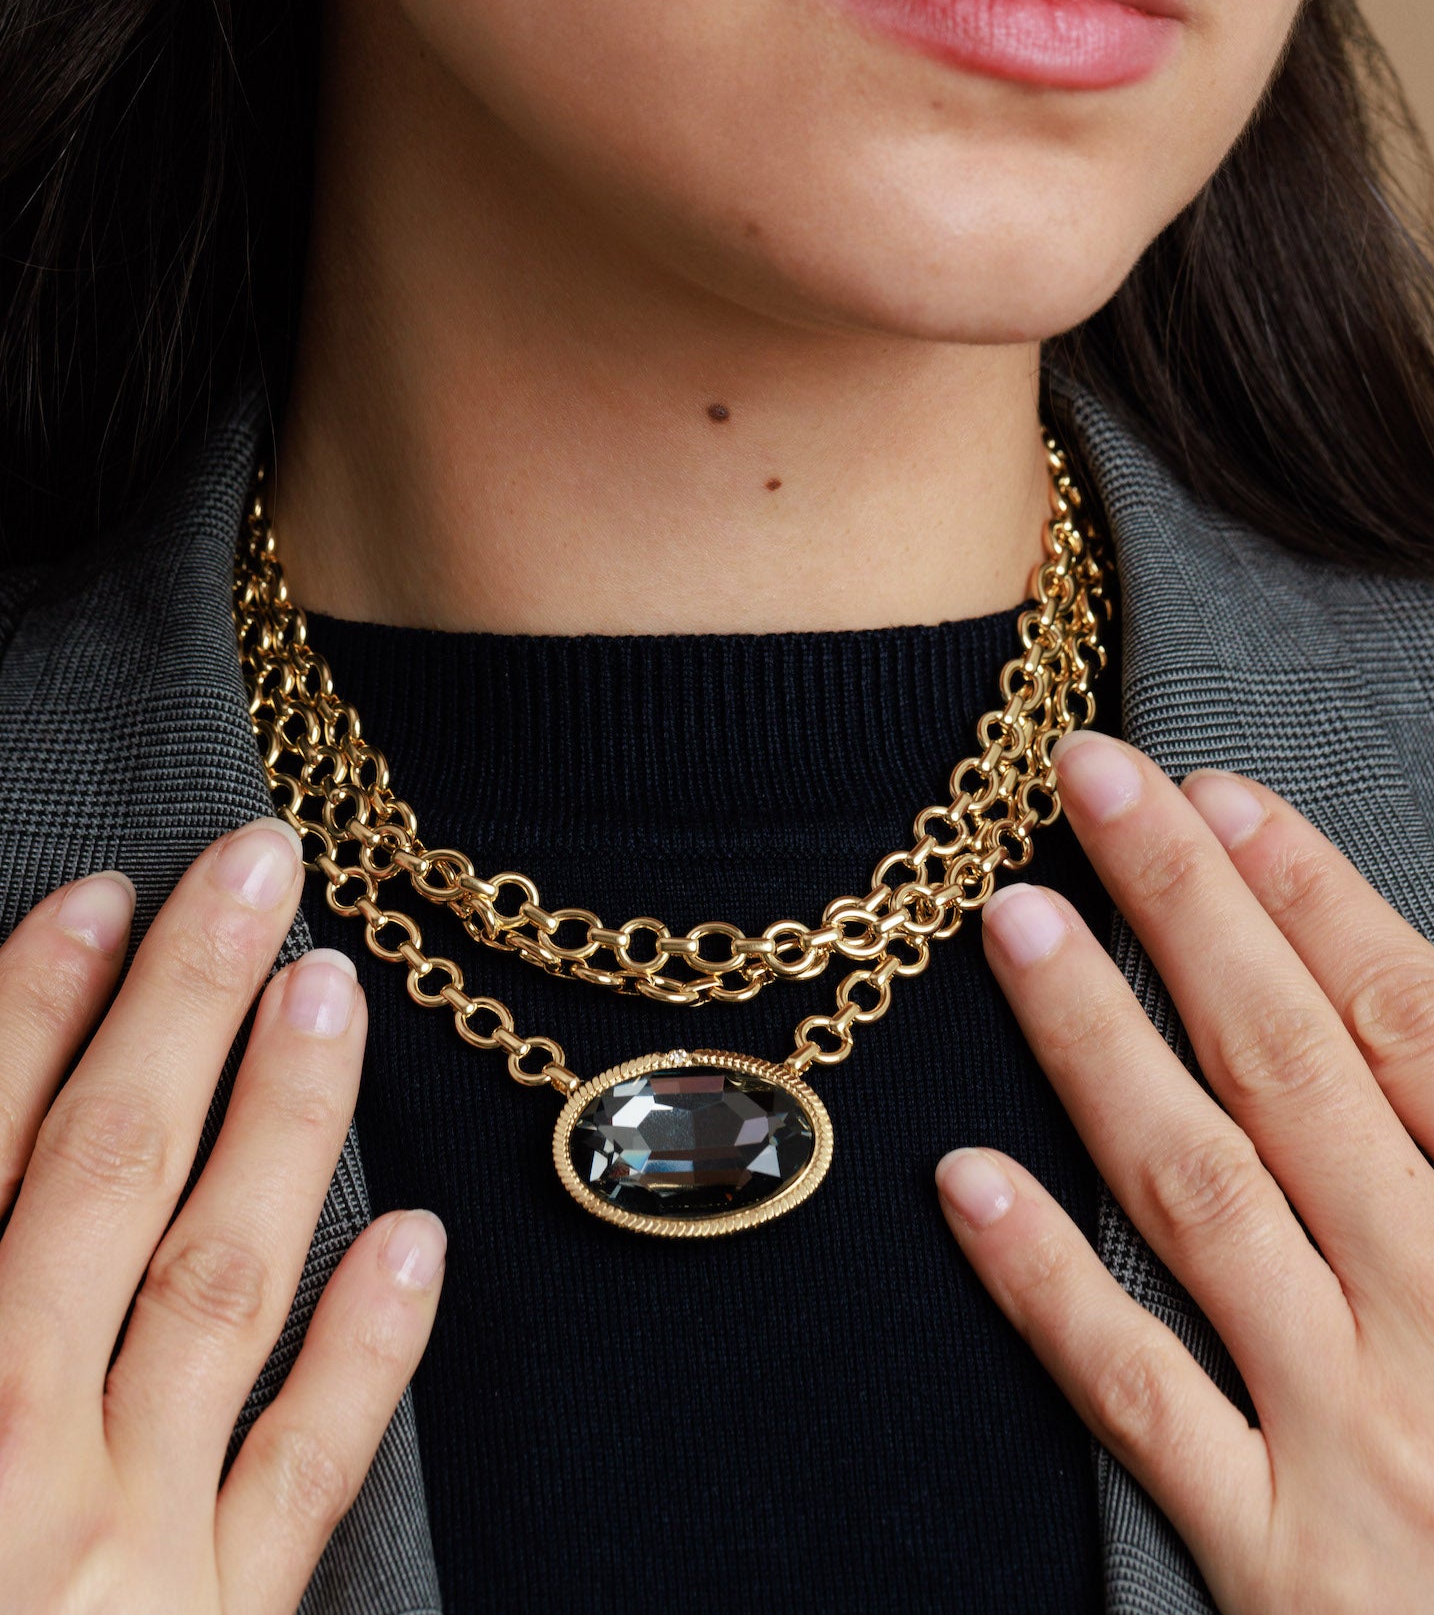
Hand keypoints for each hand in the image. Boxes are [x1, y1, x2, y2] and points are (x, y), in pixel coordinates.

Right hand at [0, 819, 444, 1613]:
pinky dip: (368, 1355)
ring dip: (283, 1127)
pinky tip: (417, 1236)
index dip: (27, 1021)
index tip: (97, 897)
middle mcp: (10, 1468)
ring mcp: (127, 1563)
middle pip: (103, 1190)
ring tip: (337, 989)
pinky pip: (307, 1483)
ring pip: (218, 1293)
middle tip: (256, 865)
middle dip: (179, 1011)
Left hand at [936, 729, 1433, 1614]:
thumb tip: (1416, 1014)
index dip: (1315, 901)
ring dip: (1101, 1047)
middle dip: (1189, 912)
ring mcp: (1361, 1444)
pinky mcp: (1283, 1570)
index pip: (1416, 1032)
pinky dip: (1050, 1284)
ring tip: (1017, 924)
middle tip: (1091, 782)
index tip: (1219, 795)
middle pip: (1296, 1073)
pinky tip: (967, 1182)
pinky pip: (1144, 1401)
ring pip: (1204, 1197)